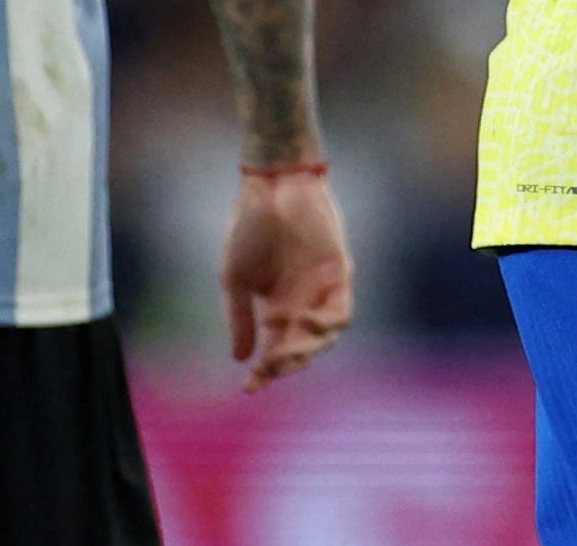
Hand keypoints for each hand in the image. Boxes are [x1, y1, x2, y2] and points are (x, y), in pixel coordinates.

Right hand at [220, 169, 352, 392]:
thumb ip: (239, 317)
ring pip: (323, 338)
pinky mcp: (340, 274)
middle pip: (299, 349)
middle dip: (284, 365)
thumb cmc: (249, 227)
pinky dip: (326, 325)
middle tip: (268, 371)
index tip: (249, 389)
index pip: (273, 350)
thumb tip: (239, 359)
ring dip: (306, 351)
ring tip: (286, 354)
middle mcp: (301, 304)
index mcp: (276, 307)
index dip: (263, 372)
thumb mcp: (235, 278)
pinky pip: (341, 312)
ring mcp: (321, 290)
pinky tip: (305, 322)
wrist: (271, 187)